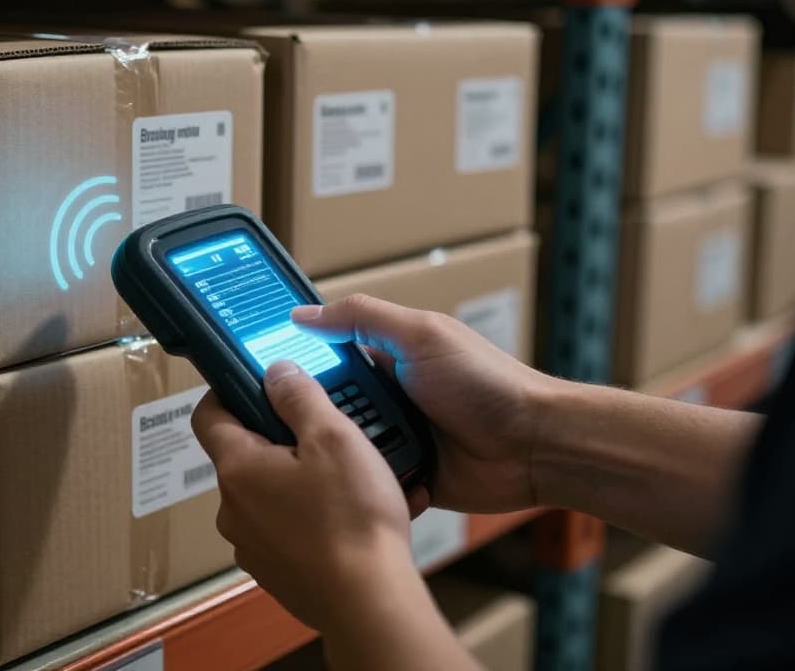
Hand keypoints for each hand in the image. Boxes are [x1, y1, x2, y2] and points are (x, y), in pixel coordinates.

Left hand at [192, 361, 423, 632]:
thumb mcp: (333, 437)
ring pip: (272, 493)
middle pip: (246, 455)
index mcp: (237, 468)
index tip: (258, 382)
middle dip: (284, 438)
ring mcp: (253, 544)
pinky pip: (291, 529)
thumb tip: (275, 371)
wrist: (371, 603)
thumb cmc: (352, 520)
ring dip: (305, 480)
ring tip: (354, 477)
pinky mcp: (277, 571)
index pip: (208, 414)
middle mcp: (233, 508)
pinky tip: (357, 514)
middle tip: (327, 430)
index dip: (229, 391)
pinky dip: (316, 516)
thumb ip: (300, 397)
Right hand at [294, 294, 550, 513]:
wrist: (534, 446)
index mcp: (386, 357)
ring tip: (322, 453)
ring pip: (341, 445)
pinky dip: (361, 481)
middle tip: (290, 420)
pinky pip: (367, 481)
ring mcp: (396, 438)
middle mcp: (387, 396)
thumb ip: (362, 318)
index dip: (295, 359)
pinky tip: (348, 482)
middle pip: (325, 404)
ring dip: (338, 448)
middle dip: (313, 412)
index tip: (259, 367)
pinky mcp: (406, 476)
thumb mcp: (421, 335)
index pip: (326, 354)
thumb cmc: (489, 384)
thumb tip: (303, 312)